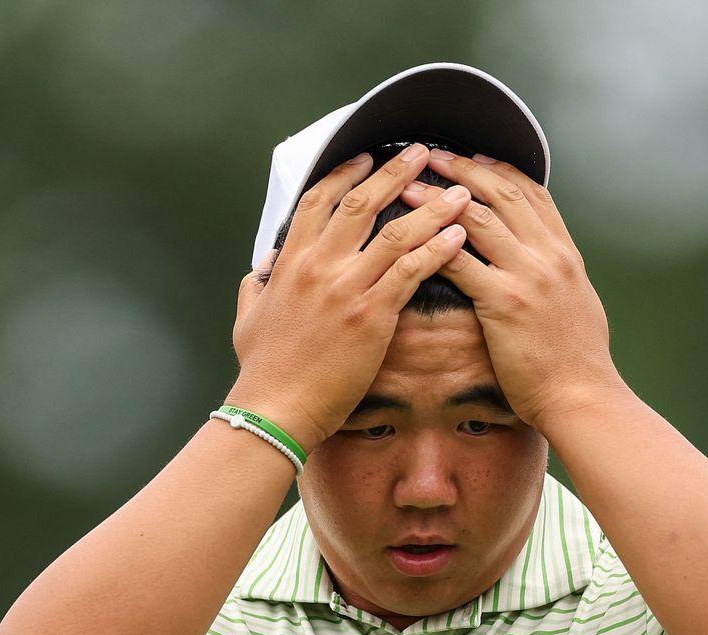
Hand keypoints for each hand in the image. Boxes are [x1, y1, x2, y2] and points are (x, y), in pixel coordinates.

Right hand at [227, 143, 472, 449]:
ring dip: (432, 209)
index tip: (368, 157)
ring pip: (396, 233)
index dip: (346, 173)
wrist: (275, 407)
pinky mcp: (371, 315)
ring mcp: (346, 288)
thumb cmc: (262, 369)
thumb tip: (263, 268)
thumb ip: (257, 285)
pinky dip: (438, 250)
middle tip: (423, 154)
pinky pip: (412, 271)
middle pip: (362, 203)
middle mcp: (319, 265)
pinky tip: (458, 238)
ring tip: (460, 194)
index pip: (319, 200)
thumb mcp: (248, 318)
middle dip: (396, 173)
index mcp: (291, 261)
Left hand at [397, 150, 625, 430]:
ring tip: (408, 187)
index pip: (533, 194)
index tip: (474, 157)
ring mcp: (528, 276)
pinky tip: (407, 236)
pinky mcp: (504, 302)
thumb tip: (546, 268)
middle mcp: (549, 256)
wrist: (583, 396)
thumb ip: (558, 278)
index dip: (500, 170)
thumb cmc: (577, 363)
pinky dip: (431, 244)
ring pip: (478, 219)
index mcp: (565, 254)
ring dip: (439, 199)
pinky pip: (460, 262)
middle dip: (464, 170)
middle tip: (432, 155)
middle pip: (503, 194)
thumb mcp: (578, 305)